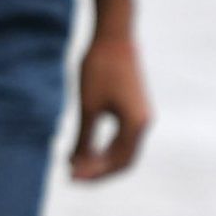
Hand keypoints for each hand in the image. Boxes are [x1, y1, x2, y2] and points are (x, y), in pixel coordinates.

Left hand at [70, 10, 150, 182]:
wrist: (113, 37)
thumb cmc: (99, 69)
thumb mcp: (87, 106)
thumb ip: (83, 137)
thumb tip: (74, 164)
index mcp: (136, 125)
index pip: (118, 162)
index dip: (95, 174)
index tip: (71, 178)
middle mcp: (144, 123)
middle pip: (123, 160)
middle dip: (97, 171)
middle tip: (70, 176)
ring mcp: (141, 116)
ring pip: (123, 150)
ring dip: (100, 160)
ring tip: (74, 165)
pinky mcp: (134, 108)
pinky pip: (121, 137)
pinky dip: (104, 146)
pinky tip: (84, 149)